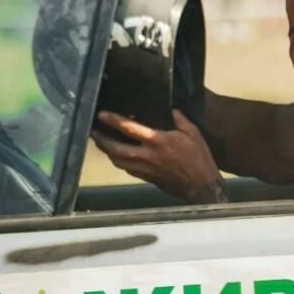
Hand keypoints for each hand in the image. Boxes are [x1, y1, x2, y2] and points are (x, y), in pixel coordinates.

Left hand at [91, 109, 227, 203]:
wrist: (200, 184)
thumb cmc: (198, 156)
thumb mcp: (193, 133)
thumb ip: (180, 119)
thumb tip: (171, 108)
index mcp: (157, 141)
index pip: (129, 129)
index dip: (113, 121)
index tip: (101, 114)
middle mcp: (146, 155)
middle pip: (116, 148)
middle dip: (102, 140)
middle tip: (93, 131)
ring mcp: (144, 168)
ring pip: (117, 161)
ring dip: (107, 151)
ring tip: (101, 142)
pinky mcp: (145, 178)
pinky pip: (126, 169)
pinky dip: (118, 161)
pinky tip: (117, 156)